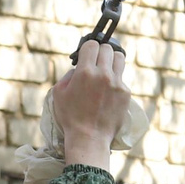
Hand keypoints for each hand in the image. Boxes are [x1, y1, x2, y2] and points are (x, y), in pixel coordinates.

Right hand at [51, 41, 130, 169]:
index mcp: (85, 72)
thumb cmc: (70, 117)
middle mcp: (103, 74)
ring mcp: (117, 83)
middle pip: (107, 48)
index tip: (86, 54)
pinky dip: (115, 81)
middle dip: (100, 53)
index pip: (92, 45)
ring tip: (106, 69)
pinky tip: (107, 92)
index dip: (88, 48)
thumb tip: (78, 68)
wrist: (89, 138)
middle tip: (96, 62)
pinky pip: (121, 78)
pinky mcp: (125, 92)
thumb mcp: (59, 94)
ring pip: (119, 58)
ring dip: (111, 60)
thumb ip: (68, 75)